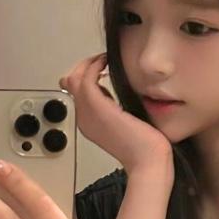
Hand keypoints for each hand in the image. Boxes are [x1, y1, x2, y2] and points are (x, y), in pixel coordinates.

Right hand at [59, 51, 172, 172]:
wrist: (148, 160)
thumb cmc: (145, 146)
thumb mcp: (127, 121)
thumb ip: (118, 107)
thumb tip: (114, 90)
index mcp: (90, 123)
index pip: (76, 94)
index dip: (85, 76)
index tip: (100, 67)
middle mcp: (84, 118)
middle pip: (70, 84)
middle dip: (84, 67)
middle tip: (101, 59)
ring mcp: (87, 113)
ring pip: (74, 79)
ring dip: (89, 64)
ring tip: (103, 58)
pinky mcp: (96, 107)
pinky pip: (85, 78)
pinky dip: (94, 66)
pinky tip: (106, 61)